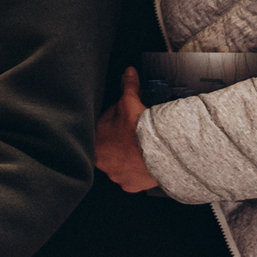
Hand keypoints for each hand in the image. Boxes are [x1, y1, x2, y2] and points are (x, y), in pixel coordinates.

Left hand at [95, 67, 158, 192]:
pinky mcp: (131, 185)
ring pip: (121, 164)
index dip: (112, 124)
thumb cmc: (140, 128)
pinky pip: (133, 178)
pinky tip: (145, 161)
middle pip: (111, 149)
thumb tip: (128, 72)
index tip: (124, 121)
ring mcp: (116, 175)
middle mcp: (102, 163)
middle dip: (120, 142)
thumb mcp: (130, 102)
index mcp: (95, 144)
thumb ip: (127, 86)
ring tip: (141, 147)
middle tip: (134, 134)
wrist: (161, 151)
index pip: (101, 132)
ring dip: (129, 157)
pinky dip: (139, 171)